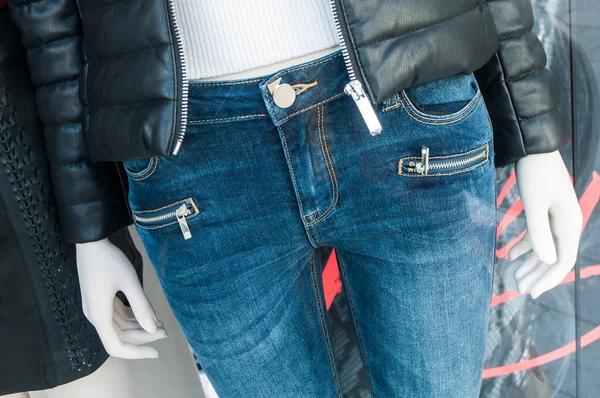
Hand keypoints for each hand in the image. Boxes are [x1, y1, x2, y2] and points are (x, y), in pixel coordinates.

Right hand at [76, 238, 167, 358]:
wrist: (90, 241)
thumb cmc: (109, 260)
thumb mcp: (129, 282)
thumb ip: (142, 307)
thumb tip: (153, 329)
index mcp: (99, 316)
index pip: (116, 347)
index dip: (136, 353)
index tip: (156, 351)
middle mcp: (95, 316)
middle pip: (120, 336)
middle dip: (143, 337)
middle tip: (166, 332)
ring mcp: (97, 308)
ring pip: (119, 326)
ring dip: (139, 327)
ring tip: (161, 324)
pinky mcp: (100, 299)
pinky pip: (117, 315)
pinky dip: (132, 317)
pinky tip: (148, 315)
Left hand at [509, 150, 582, 298]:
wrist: (534, 149)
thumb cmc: (534, 175)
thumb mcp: (533, 206)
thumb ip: (539, 234)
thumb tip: (548, 261)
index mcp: (568, 224)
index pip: (562, 260)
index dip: (548, 279)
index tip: (531, 293)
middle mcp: (566, 223)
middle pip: (554, 257)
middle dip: (536, 275)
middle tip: (517, 289)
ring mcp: (557, 217)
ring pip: (545, 247)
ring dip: (530, 263)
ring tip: (514, 277)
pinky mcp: (546, 211)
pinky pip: (538, 235)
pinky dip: (525, 246)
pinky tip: (509, 255)